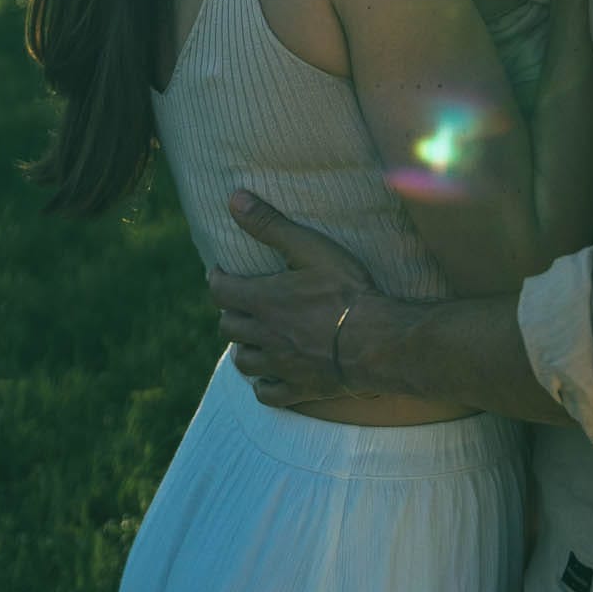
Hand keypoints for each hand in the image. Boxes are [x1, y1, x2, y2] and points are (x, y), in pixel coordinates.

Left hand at [208, 192, 375, 406]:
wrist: (376, 340)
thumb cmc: (345, 290)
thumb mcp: (309, 248)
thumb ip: (270, 225)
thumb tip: (234, 198)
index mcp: (262, 300)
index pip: (221, 290)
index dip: (216, 279)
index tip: (219, 271)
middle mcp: (264, 335)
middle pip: (228, 326)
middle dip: (229, 311)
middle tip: (239, 301)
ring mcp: (279, 365)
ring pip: (243, 360)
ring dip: (242, 346)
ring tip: (251, 335)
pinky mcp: (297, 388)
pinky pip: (266, 392)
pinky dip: (262, 383)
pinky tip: (268, 373)